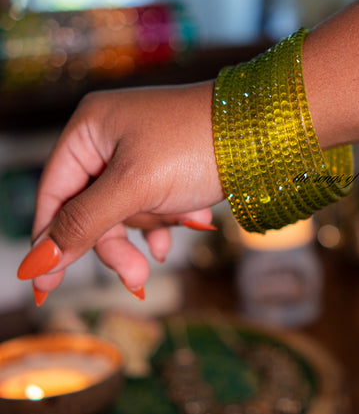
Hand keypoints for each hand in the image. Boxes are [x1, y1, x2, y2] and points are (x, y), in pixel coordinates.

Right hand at [17, 81, 223, 297]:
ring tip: (171, 245)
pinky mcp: (168, 164)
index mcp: (90, 128)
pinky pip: (153, 203)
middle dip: (116, 242)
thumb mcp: (134, 188)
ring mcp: (141, 150)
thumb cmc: (196, 145)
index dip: (51, 239)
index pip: (54, 192)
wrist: (265, 130)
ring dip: (148, 231)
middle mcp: (110, 136)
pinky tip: (189, 224)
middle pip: (90, 207)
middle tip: (136, 277)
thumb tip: (39, 260)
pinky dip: (168, 220)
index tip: (44, 285)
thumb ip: (85, 223)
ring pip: (125, 210)